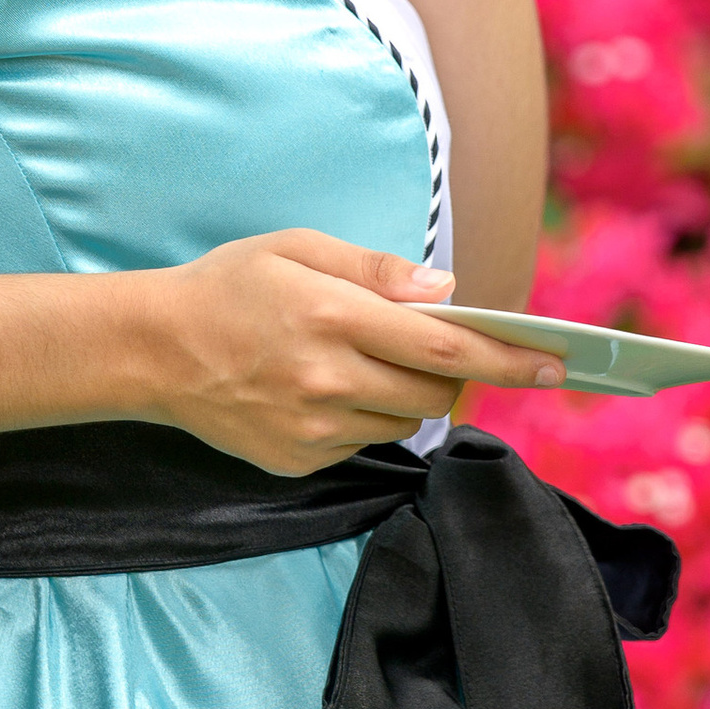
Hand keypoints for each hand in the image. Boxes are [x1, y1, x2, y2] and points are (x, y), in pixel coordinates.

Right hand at [141, 229, 559, 476]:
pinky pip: (364, 442)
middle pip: (437, 388)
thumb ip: (376, 269)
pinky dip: (365, 417)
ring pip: (406, 420)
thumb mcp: (298, 248)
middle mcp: (329, 378)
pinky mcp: (300, 460)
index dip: (510, 355)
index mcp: (334, 316)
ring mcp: (313, 427)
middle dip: (454, 368)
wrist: (151, 351)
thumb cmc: (229, 287)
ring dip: (409, 393)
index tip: (557, 364)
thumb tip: (445, 290)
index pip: (447, 344)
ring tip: (361, 361)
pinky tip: (323, 389)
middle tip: (430, 343)